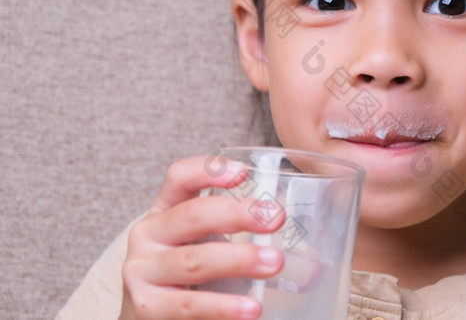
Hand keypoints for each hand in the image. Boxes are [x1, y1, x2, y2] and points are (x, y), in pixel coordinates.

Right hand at [120, 155, 285, 318]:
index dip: (208, 169)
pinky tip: (251, 309)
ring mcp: (142, 271)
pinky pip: (189, 306)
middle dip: (238, 214)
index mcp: (165, 211)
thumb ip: (243, 240)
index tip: (244, 173)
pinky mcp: (146, 308)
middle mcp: (149, 235)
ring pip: (194, 260)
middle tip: (276, 219)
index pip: (179, 177)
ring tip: (274, 264)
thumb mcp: (204, 245)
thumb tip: (313, 266)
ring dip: (239, 260)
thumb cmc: (187, 277)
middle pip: (192, 214)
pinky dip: (223, 307)